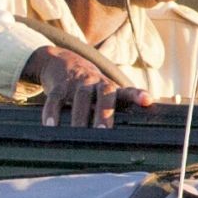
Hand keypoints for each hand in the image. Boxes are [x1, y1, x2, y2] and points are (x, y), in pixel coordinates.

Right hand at [18, 41, 136, 126]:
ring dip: (79, 116)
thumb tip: (132, 136)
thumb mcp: (104, 92)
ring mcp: (77, 83)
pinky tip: (51, 126)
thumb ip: (117, 108)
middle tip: (104, 131)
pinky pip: (55, 99)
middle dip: (104, 112)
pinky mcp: (59, 86)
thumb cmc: (89, 87)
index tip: (147, 100)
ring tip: (77, 134)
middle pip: (104, 94)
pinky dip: (52, 112)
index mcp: (110, 87)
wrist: (61, 61)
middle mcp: (96, 83)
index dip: (137, 95)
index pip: (127, 91)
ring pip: (80, 97)